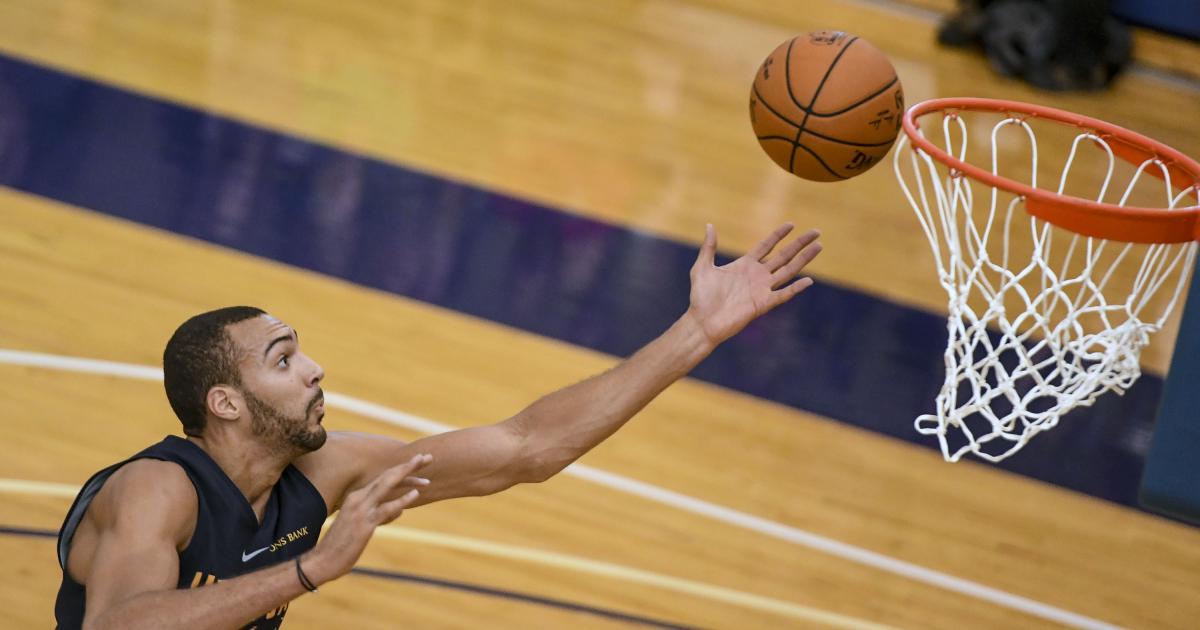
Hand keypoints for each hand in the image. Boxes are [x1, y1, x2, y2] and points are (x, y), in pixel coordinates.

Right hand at [303, 454, 432, 584]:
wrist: (322, 561)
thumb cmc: (342, 545)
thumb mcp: (363, 525)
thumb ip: (381, 515)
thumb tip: (400, 510)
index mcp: (356, 496)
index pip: (384, 478)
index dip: (403, 469)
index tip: (419, 461)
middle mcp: (358, 498)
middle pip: (388, 476)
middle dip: (409, 465)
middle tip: (428, 456)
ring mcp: (361, 509)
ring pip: (387, 485)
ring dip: (407, 474)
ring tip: (423, 465)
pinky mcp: (364, 523)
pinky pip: (386, 508)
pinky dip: (402, 500)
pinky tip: (416, 493)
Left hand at [686, 223, 820, 344]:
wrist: (702, 321)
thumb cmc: (701, 297)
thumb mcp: (702, 267)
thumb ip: (709, 247)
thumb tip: (709, 225)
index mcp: (745, 265)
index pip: (767, 246)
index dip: (779, 235)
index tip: (791, 224)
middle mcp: (757, 275)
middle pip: (784, 255)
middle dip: (800, 243)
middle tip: (816, 232)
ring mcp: (762, 289)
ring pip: (788, 271)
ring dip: (804, 259)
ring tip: (819, 247)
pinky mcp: (763, 304)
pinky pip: (783, 294)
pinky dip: (796, 288)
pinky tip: (808, 280)